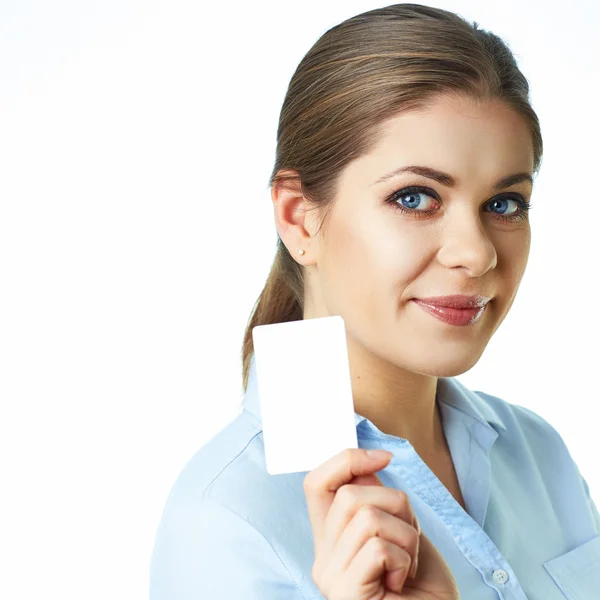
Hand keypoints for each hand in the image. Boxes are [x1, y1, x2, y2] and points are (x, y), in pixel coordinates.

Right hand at [303, 448, 459, 599]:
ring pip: (367, 517)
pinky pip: (377, 548)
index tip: (383, 458)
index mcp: (332, 540)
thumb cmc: (423, 588)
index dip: (346, 460)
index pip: (316, 483)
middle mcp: (324, 558)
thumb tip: (365, 464)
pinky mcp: (345, 594)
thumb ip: (376, 502)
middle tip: (409, 539)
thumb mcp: (399, 531)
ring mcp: (331, 578)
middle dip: (395, 504)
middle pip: (349, 494)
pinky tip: (401, 583)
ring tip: (407, 565)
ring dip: (406, 535)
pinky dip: (404, 559)